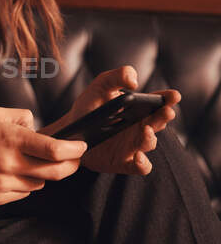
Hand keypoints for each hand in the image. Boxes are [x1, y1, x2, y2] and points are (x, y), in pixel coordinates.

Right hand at [0, 107, 86, 206]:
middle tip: (75, 158)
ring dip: (45, 173)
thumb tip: (37, 126)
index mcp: (11, 139)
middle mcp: (11, 164)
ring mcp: (5, 184)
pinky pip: (25, 191)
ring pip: (41, 183)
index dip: (74, 149)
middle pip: (56, 172)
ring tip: (33, 160)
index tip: (81, 145)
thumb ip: (19, 116)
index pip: (54, 149)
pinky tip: (14, 171)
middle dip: (71, 165)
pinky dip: (27, 182)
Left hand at [49, 66, 180, 175]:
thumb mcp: (100, 86)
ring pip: (150, 143)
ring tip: (145, 130)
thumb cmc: (89, 106)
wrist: (71, 130)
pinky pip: (140, 167)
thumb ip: (116, 77)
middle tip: (166, 111)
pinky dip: (142, 163)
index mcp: (138, 108)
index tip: (174, 95)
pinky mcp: (124, 162)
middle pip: (158, 122)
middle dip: (164, 117)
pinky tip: (137, 156)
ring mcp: (133, 145)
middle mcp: (140, 127)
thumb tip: (134, 82)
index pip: (158, 102)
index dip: (168, 98)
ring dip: (150, 138)